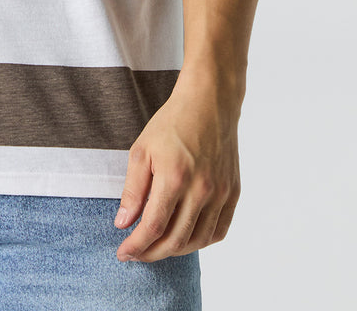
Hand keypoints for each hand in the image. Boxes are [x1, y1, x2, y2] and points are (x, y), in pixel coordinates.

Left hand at [114, 75, 241, 261]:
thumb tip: (123, 224)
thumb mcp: (142, 150)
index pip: (153, 227)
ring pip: (198, 241)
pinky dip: (200, 241)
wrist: (210, 102)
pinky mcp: (233, 193)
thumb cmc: (172, 123)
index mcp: (174, 177)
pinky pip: (218, 231)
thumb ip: (132, 190)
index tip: (123, 253)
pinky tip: (185, 237)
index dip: (136, 245)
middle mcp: (201, 190)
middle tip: (136, 254)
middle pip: (175, 240)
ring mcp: (221, 193)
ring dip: (175, 251)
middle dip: (151, 253)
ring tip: (157, 247)